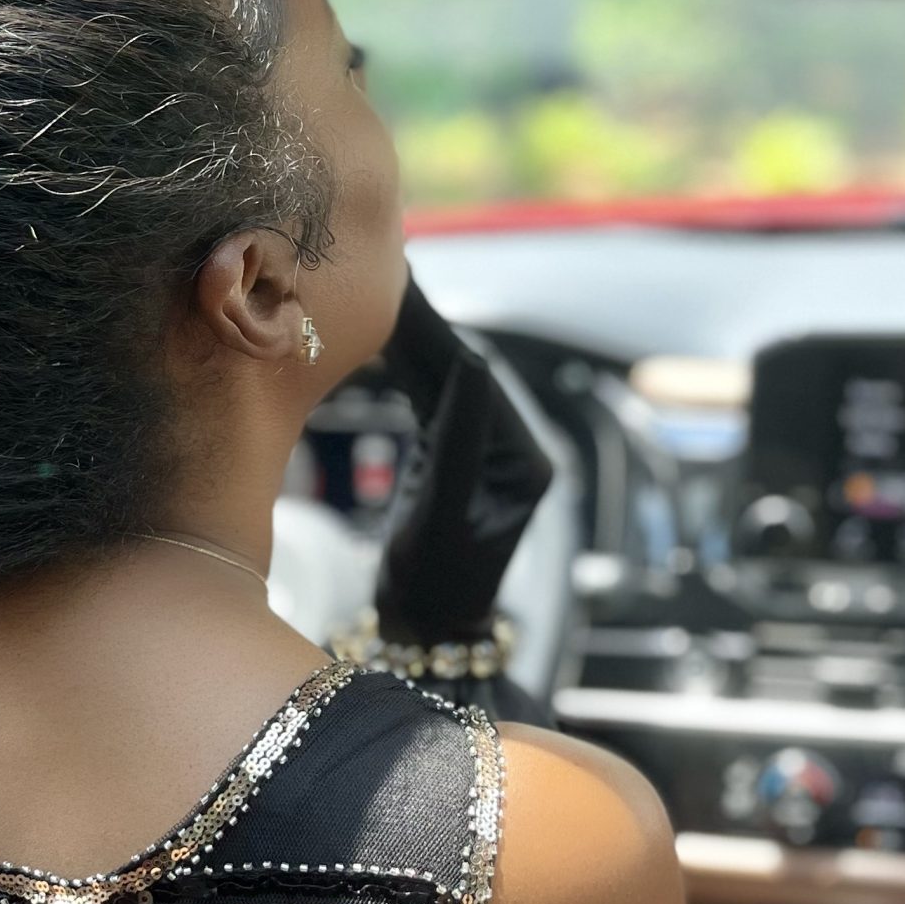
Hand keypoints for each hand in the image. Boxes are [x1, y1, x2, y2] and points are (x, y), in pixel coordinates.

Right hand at [374, 278, 553, 657]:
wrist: (426, 630)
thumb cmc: (436, 586)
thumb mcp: (442, 515)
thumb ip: (455, 439)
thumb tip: (466, 363)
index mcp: (524, 460)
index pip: (477, 381)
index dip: (440, 333)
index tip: (405, 289)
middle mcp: (510, 448)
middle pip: (463, 372)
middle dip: (425, 325)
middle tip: (386, 273)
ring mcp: (483, 450)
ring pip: (445, 381)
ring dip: (413, 339)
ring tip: (380, 293)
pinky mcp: (453, 455)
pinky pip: (431, 399)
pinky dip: (407, 367)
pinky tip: (385, 336)